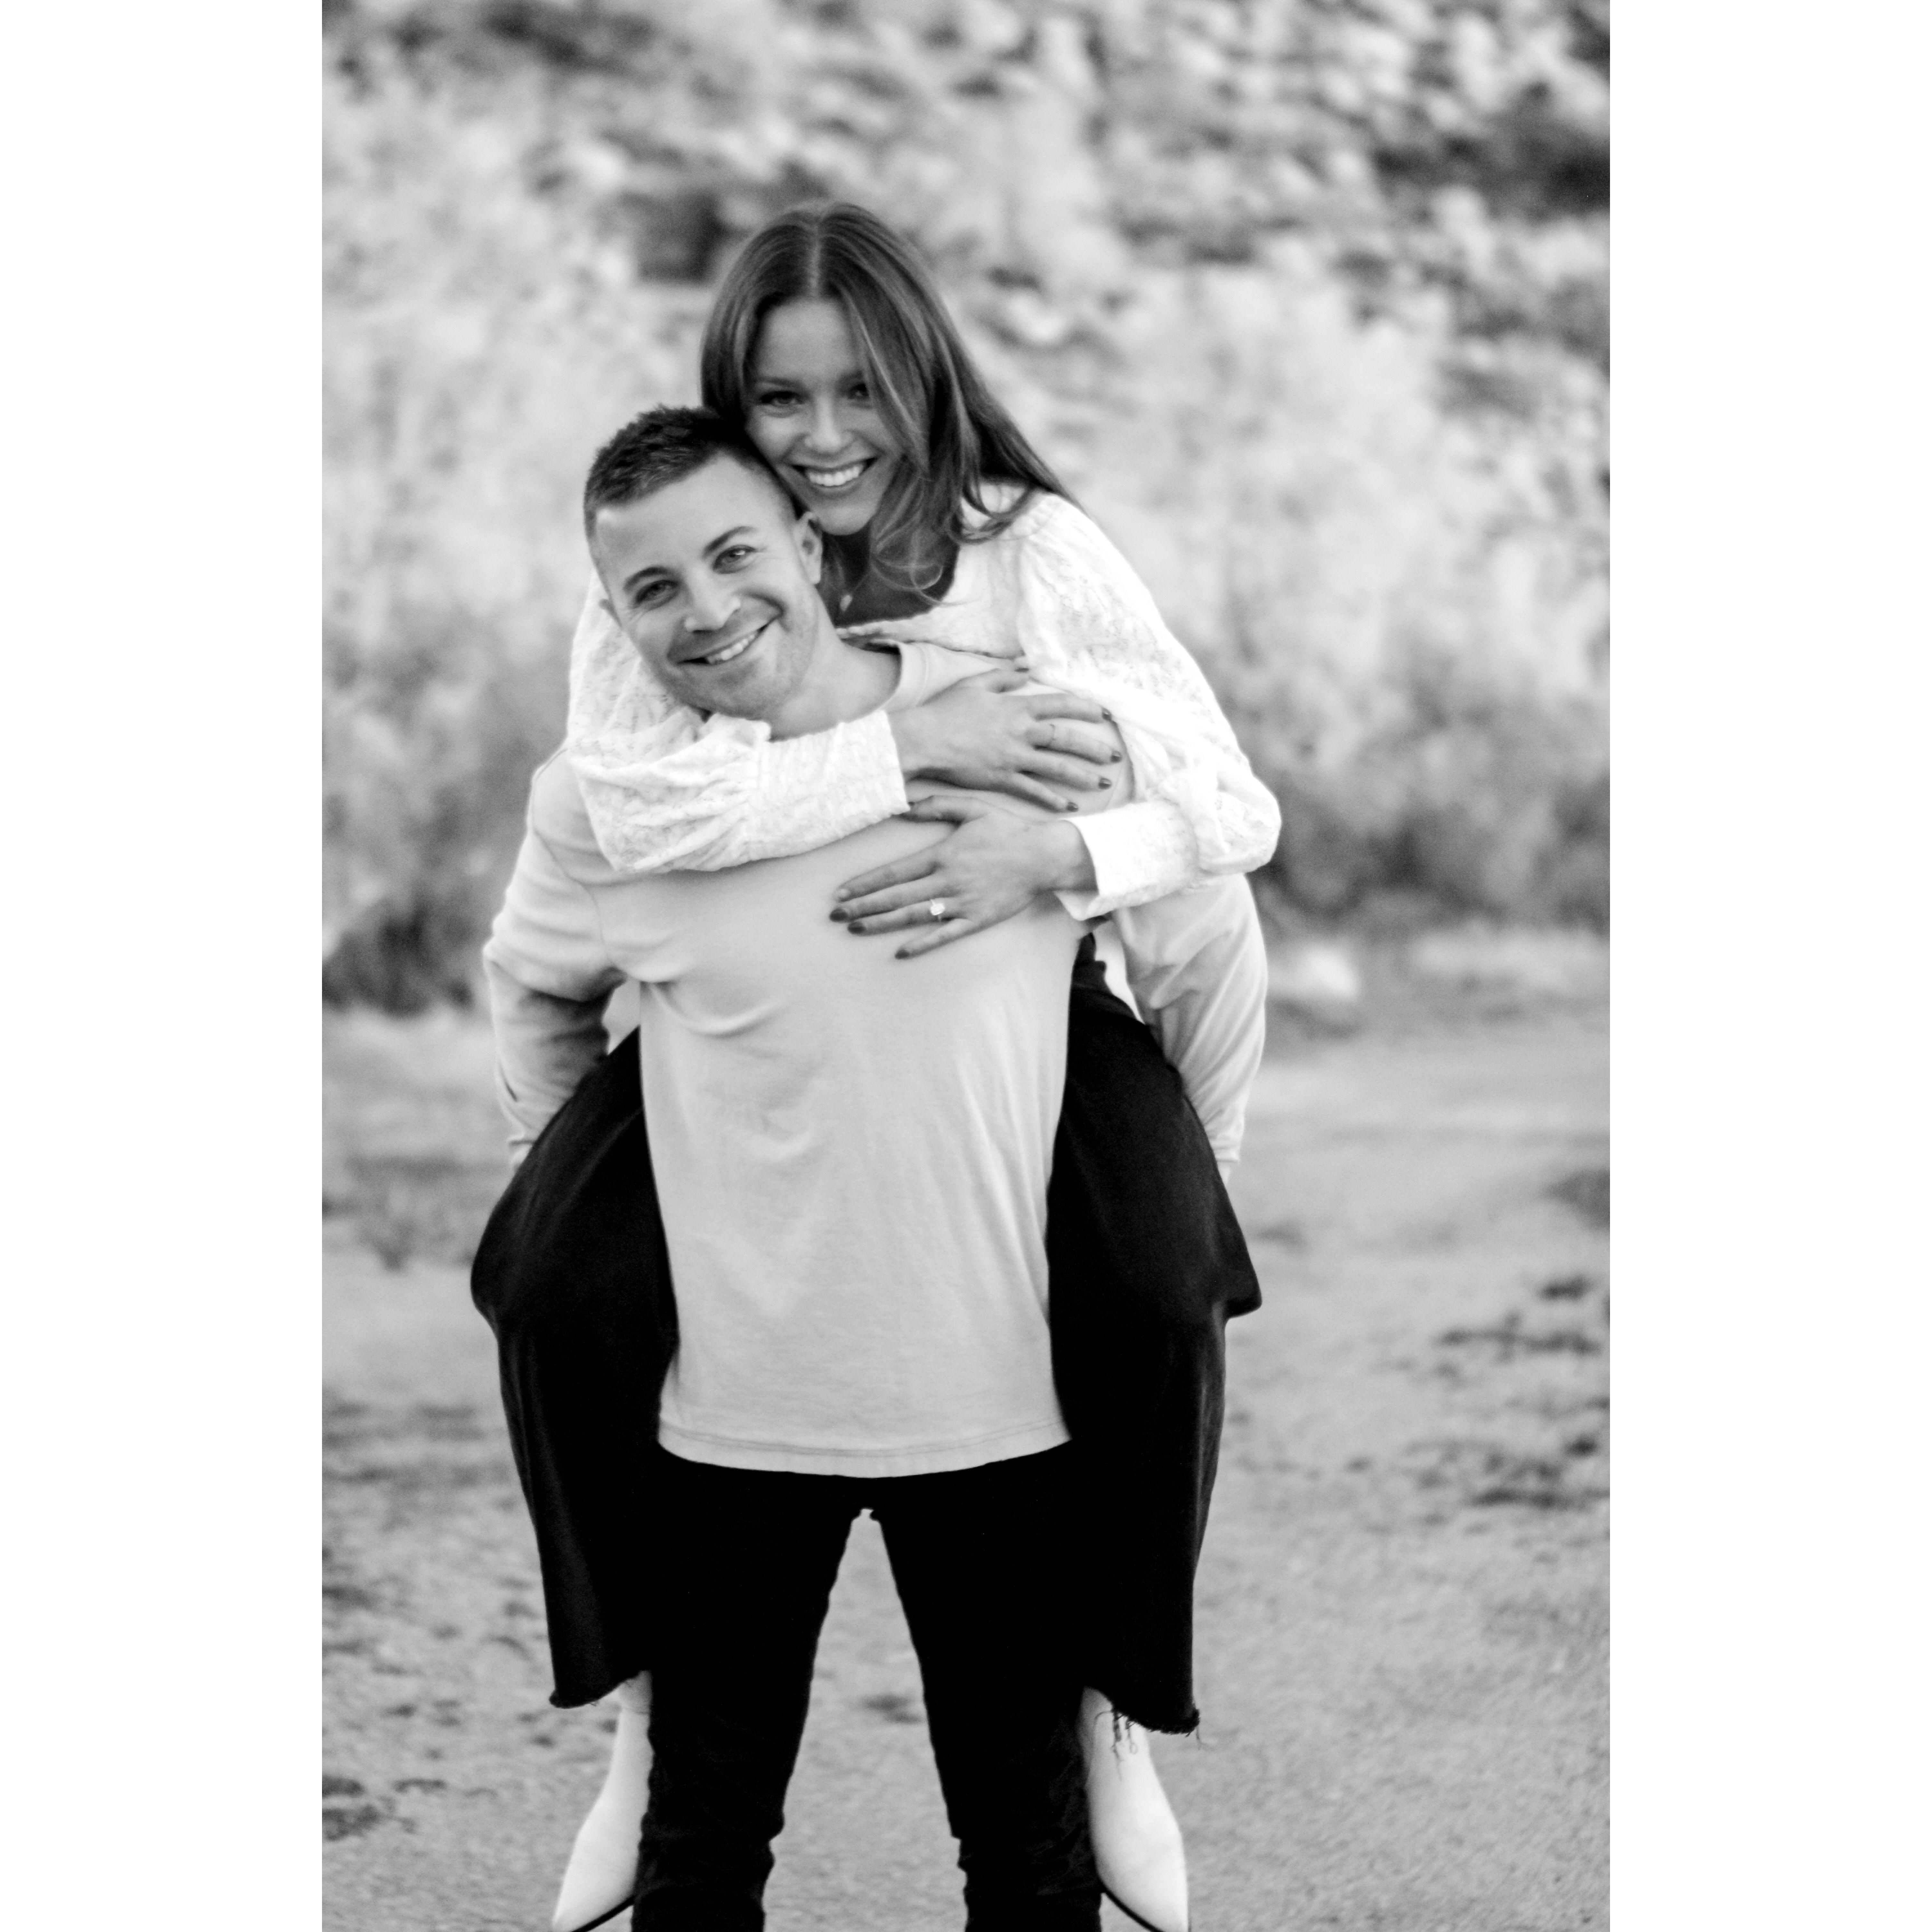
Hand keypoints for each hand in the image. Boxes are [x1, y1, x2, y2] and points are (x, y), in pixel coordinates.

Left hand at [832, 797, 1096, 958]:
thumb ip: (936, 805)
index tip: (840, 892)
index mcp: (942, 854)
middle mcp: (947, 881)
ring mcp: (961, 903)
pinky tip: (900, 952)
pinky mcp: (977, 919)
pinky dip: (922, 944)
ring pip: (913, 917)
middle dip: (862, 907)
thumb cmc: (1007, 829)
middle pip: (895, 897)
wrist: (1043, 856)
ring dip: (881, 925)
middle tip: (835, 916)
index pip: (893, 873)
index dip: (864, 884)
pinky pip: (944, 935)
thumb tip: (903, 807)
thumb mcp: (972, 807)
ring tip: (855, 929)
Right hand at [888, 669, 1120, 811]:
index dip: (1085, 709)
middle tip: (1114, 756)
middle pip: (1066, 739)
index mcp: (1016, 707)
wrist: (923, 739)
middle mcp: (1021, 732)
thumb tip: (1025, 669)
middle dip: (1093, 748)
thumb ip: (1003, 677)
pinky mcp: (1001, 778)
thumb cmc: (945, 710)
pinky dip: (1052, 798)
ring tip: (1102, 783)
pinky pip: (1033, 790)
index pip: (1060, 705)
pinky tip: (1069, 805)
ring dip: (1082, 775)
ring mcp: (1013, 757)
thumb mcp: (975, 684)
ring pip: (1056, 767)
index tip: (1104, 715)